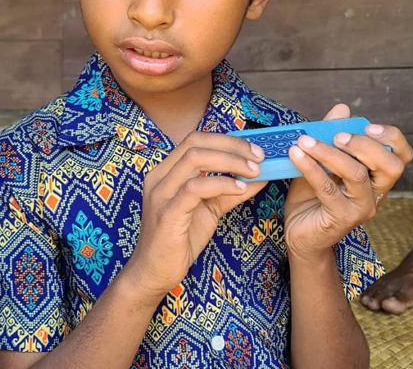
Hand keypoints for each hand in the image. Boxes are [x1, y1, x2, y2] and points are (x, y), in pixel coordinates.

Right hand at [123, 131, 267, 302]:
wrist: (153, 273)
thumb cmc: (179, 239)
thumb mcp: (209, 209)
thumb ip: (230, 190)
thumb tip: (259, 176)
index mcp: (166, 171)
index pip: (196, 139)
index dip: (227, 140)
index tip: (254, 149)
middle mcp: (159, 176)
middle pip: (195, 143)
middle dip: (231, 145)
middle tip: (259, 157)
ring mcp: (160, 193)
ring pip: (194, 159)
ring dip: (230, 161)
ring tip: (254, 171)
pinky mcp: (167, 213)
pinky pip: (195, 188)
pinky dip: (221, 184)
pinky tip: (240, 189)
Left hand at [284, 104, 412, 260]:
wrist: (299, 231)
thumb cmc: (312, 194)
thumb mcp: (320, 160)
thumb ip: (330, 135)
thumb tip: (343, 108)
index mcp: (376, 176)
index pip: (401, 156)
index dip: (391, 137)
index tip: (368, 125)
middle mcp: (376, 192)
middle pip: (390, 165)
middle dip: (365, 144)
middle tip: (336, 135)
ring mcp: (362, 207)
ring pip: (357, 175)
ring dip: (329, 153)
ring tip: (305, 140)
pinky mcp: (342, 218)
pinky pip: (328, 188)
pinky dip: (311, 168)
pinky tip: (296, 155)